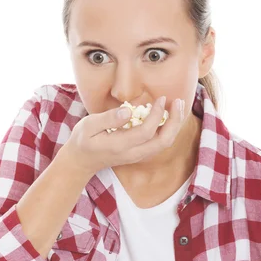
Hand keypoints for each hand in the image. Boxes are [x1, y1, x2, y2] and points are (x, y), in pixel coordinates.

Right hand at [60, 96, 185, 176]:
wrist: (82, 162)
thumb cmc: (83, 140)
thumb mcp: (88, 125)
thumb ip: (108, 118)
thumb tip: (128, 111)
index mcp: (120, 145)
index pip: (146, 131)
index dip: (157, 114)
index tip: (161, 98)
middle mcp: (133, 153)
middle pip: (163, 141)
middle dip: (175, 121)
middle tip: (179, 101)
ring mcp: (138, 156)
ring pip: (164, 144)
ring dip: (174, 125)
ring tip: (177, 106)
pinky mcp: (140, 154)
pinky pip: (160, 143)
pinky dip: (169, 129)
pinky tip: (169, 115)